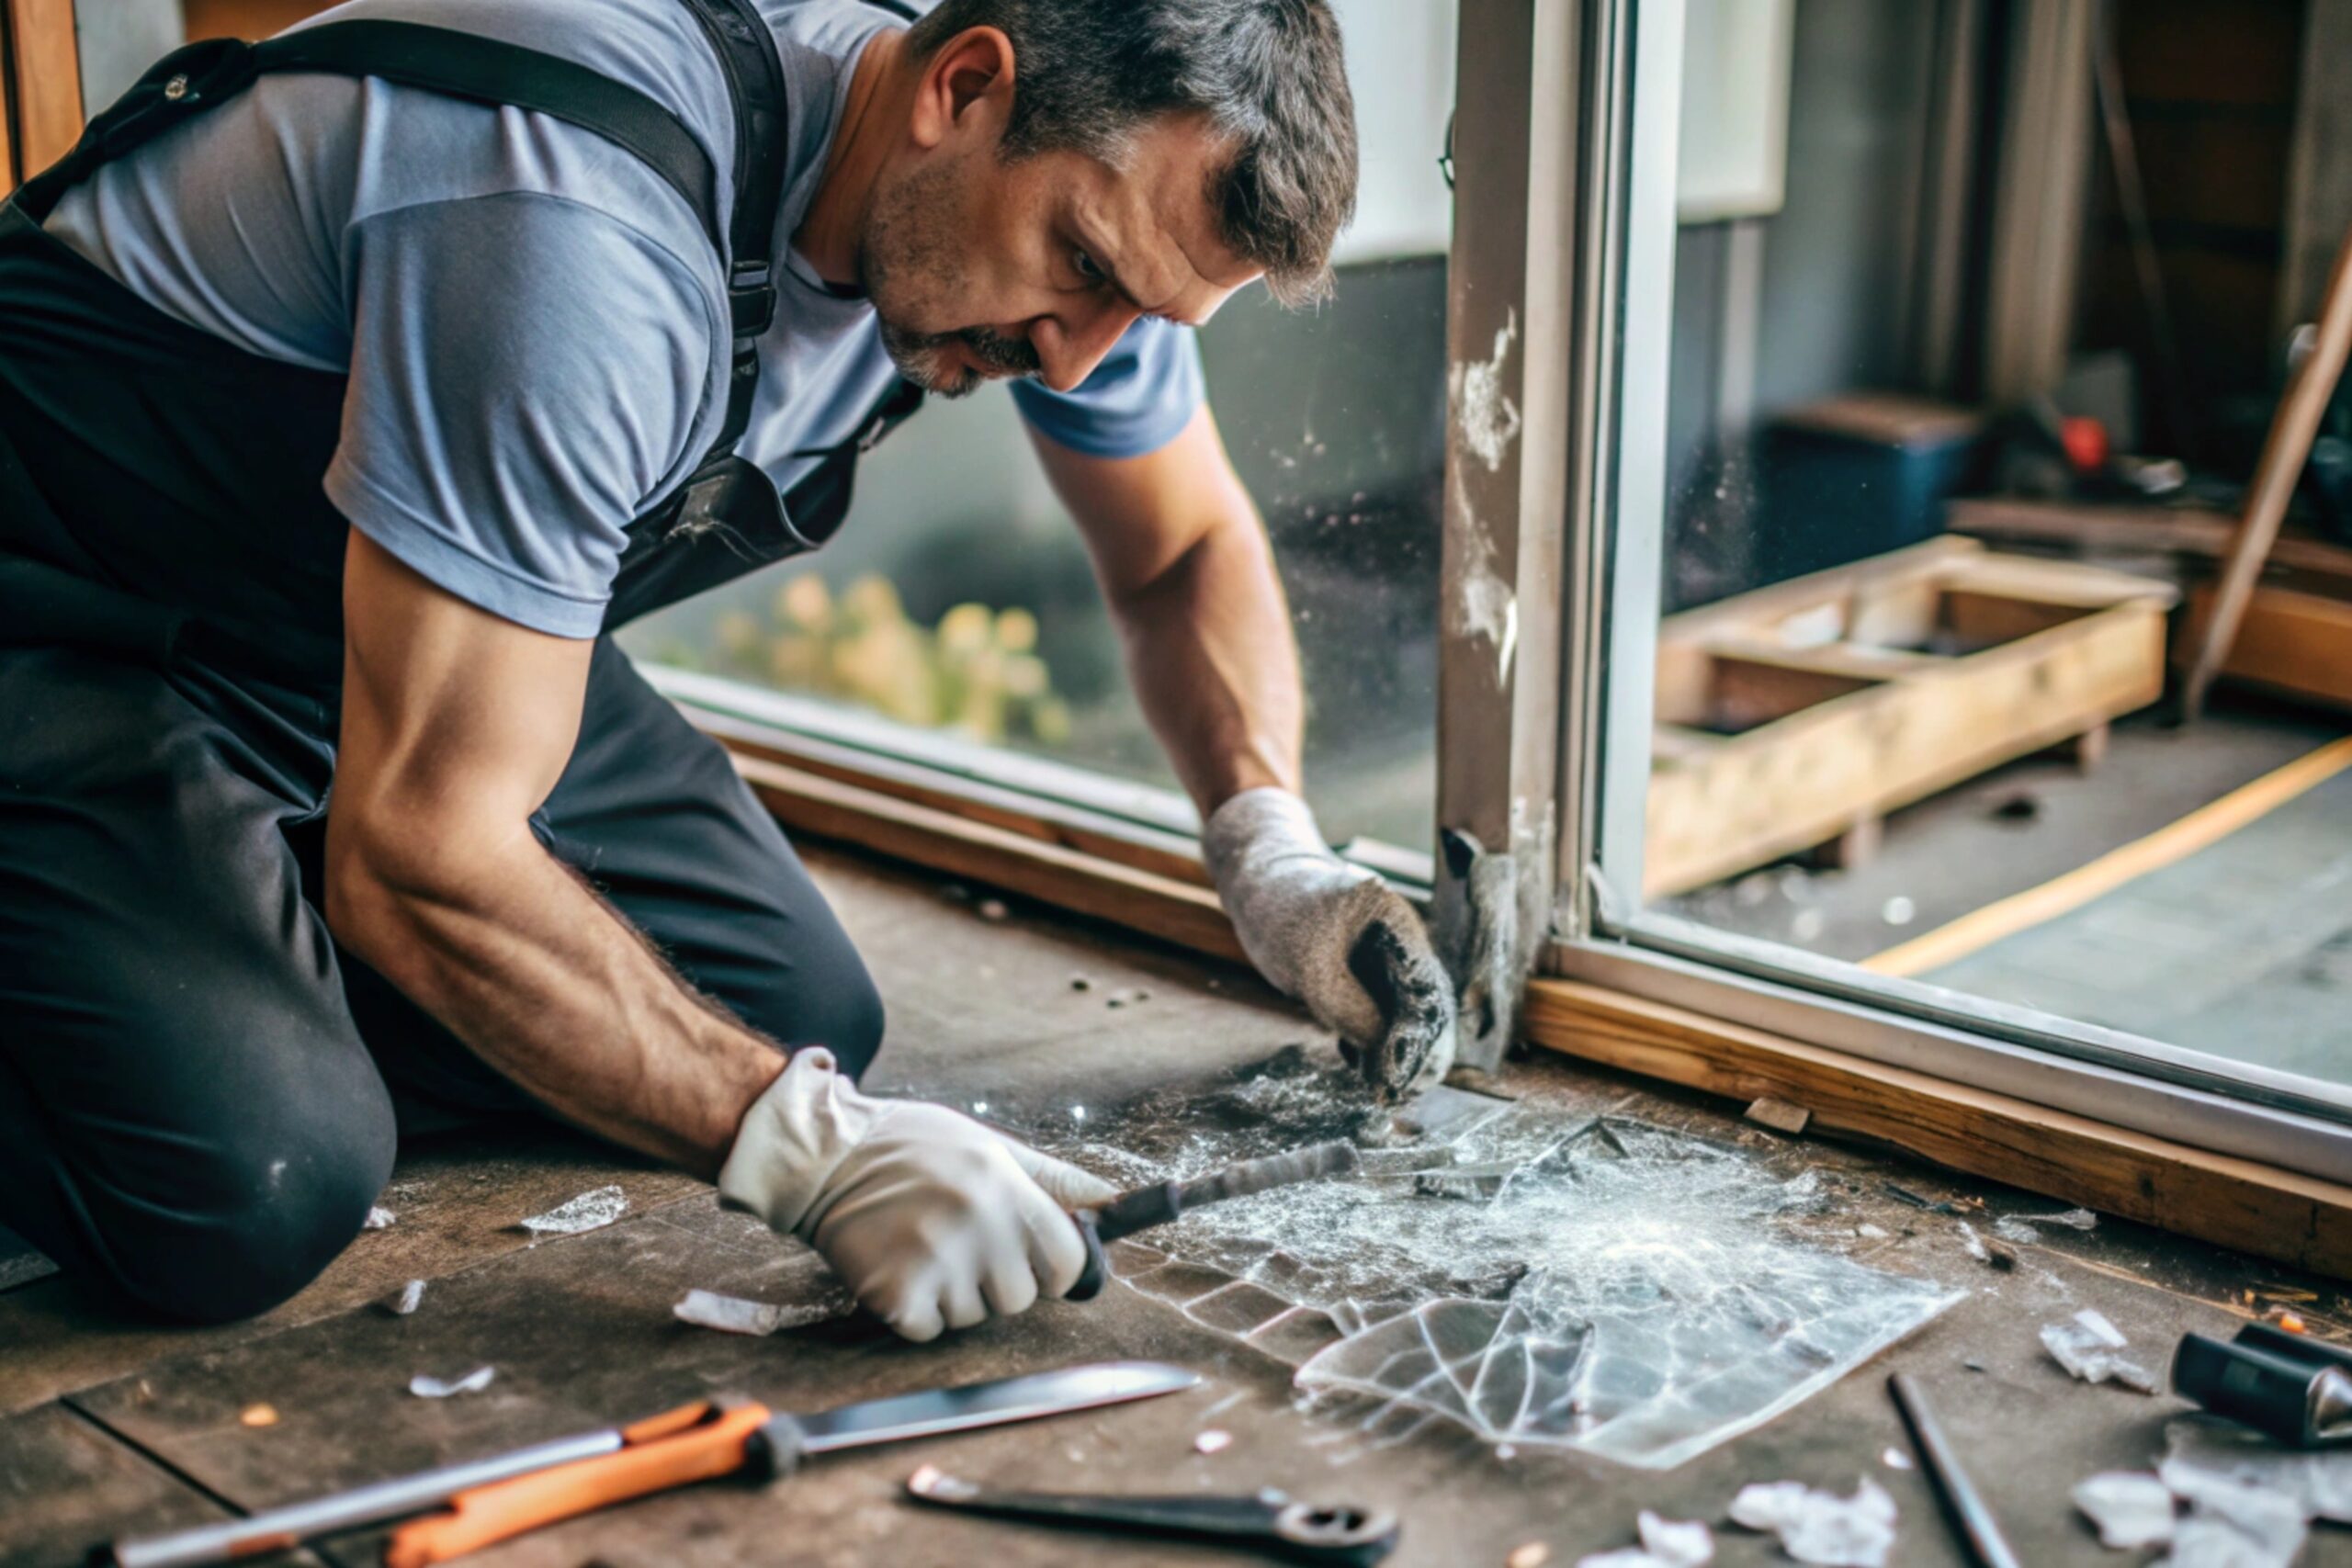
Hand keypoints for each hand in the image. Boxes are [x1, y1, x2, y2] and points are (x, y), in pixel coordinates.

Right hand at [717, 1050, 1115, 1340]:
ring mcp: (937, 1261)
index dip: (1053, 1269)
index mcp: (1005, 1186)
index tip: (1032, 1263)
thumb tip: (1111, 1202)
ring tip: (922, 1249)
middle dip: (997, 1283)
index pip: (1067, 1261)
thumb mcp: (989, 1145)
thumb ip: (1051, 1179)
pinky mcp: (896, 1292)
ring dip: (952, 1297)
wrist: (824, 1156)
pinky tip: (897, 1269)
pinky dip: (914, 1312)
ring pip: (973, 1317)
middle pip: (1020, 1297)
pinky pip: (929, 1330)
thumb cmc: (912, 1147)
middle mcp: (978, 1223)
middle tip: (959, 1247)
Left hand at [1203, 788, 1457, 1100]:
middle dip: (1414, 1053)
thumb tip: (1385, 1053)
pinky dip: (1374, 1037)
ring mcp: (1387, 954)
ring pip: (1406, 1011)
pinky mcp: (1366, 969)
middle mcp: (1402, 939)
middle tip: (1395, 1094)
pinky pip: (1382, 1009)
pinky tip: (1355, 1059)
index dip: (1415, 1040)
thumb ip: (1351, 1009)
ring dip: (1396, 1051)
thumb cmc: (1278, 911)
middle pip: (1426, 1004)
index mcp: (1396, 922)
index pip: (1425, 990)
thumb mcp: (1310, 967)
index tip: (1396, 1080)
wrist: (1256, 882)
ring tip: (1380, 1088)